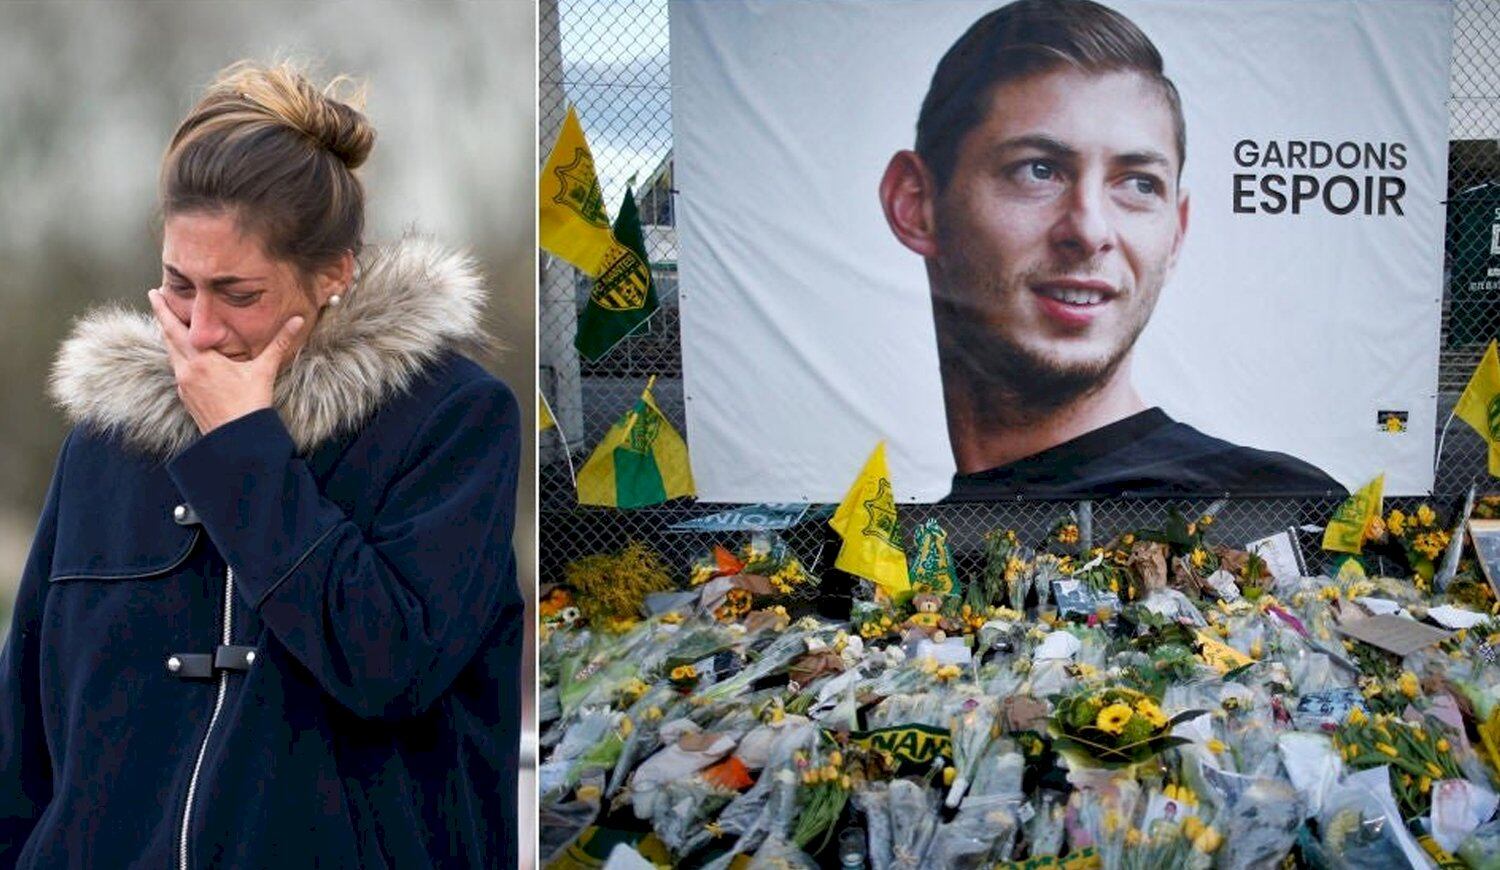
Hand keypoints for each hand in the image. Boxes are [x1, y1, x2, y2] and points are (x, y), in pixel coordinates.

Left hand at [148, 288, 303, 434]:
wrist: (237, 441)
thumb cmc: (249, 405)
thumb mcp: (264, 371)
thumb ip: (279, 343)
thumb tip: (297, 320)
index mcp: (201, 360)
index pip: (176, 328)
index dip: (164, 309)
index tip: (154, 292)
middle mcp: (186, 370)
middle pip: (168, 338)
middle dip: (162, 318)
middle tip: (156, 299)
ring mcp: (184, 385)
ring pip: (171, 355)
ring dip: (169, 337)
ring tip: (169, 325)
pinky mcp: (187, 398)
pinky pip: (178, 370)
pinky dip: (178, 357)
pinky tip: (186, 357)